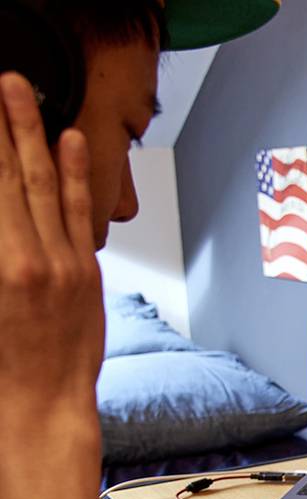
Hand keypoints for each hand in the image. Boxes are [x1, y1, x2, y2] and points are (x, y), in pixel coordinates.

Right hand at [0, 73, 104, 419]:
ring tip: (23, 91)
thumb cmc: (1, 363)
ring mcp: (66, 262)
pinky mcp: (88, 273)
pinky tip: (69, 141)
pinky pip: (81, 215)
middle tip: (2, 79)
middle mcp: (33, 255)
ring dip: (34, 135)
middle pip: (14, 174)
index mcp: (2, 264)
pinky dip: (77, 175)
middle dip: (3, 123)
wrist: (45, 403)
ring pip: (48, 186)